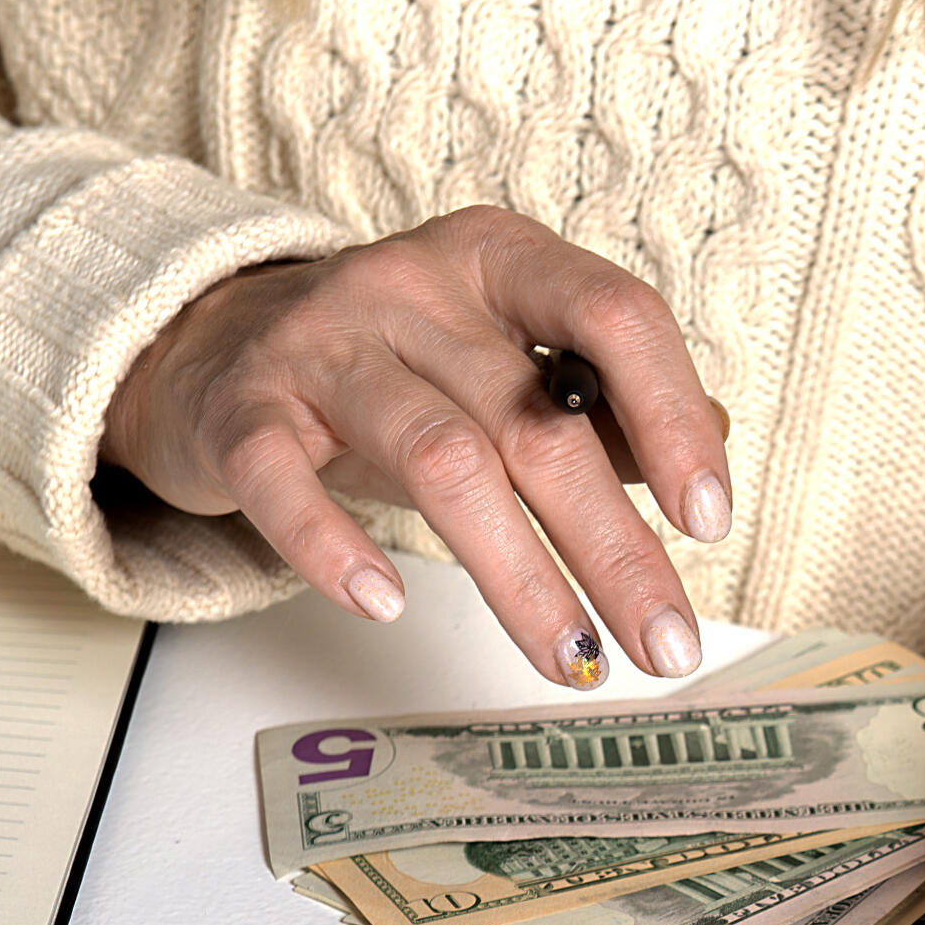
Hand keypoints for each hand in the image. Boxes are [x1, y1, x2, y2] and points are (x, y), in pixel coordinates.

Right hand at [100, 206, 730, 689]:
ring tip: (575, 662)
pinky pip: (284, 483)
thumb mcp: (502, 364)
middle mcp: (413, 288)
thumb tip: (709, 449)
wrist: (215, 347)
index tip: (710, 522)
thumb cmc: (392, 368)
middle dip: (614, 549)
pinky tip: (386, 605)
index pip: (612, 316)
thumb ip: (601, 406)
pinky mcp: (243, 413)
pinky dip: (335, 549)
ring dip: (519, 579)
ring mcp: (321, 346)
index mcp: (498, 262)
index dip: (671, 417)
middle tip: (666, 643)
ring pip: (441, 462)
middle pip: (536, 422)